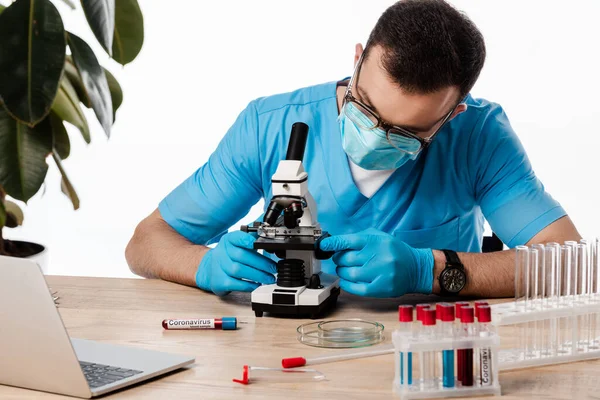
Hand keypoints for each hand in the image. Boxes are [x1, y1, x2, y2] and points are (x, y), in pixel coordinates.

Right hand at [196, 231, 276, 295]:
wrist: (210, 269)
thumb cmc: (229, 256)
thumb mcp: (237, 244)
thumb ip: (252, 240)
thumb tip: (269, 236)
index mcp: (228, 240)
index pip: (236, 237)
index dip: (246, 240)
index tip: (258, 243)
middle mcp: (221, 252)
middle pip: (241, 256)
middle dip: (261, 263)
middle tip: (273, 268)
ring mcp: (218, 268)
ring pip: (238, 270)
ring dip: (258, 275)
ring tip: (269, 278)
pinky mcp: (219, 282)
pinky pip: (235, 284)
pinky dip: (249, 285)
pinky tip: (257, 285)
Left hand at [319, 228, 433, 297]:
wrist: (416, 268)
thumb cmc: (395, 251)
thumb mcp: (380, 237)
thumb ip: (359, 238)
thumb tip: (337, 242)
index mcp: (376, 241)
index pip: (348, 241)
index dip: (332, 243)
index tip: (324, 245)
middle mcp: (378, 256)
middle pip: (345, 258)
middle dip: (339, 259)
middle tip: (340, 259)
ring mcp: (379, 273)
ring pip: (349, 273)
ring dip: (342, 271)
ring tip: (345, 269)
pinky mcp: (381, 288)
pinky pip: (356, 288)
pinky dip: (347, 284)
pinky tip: (347, 280)